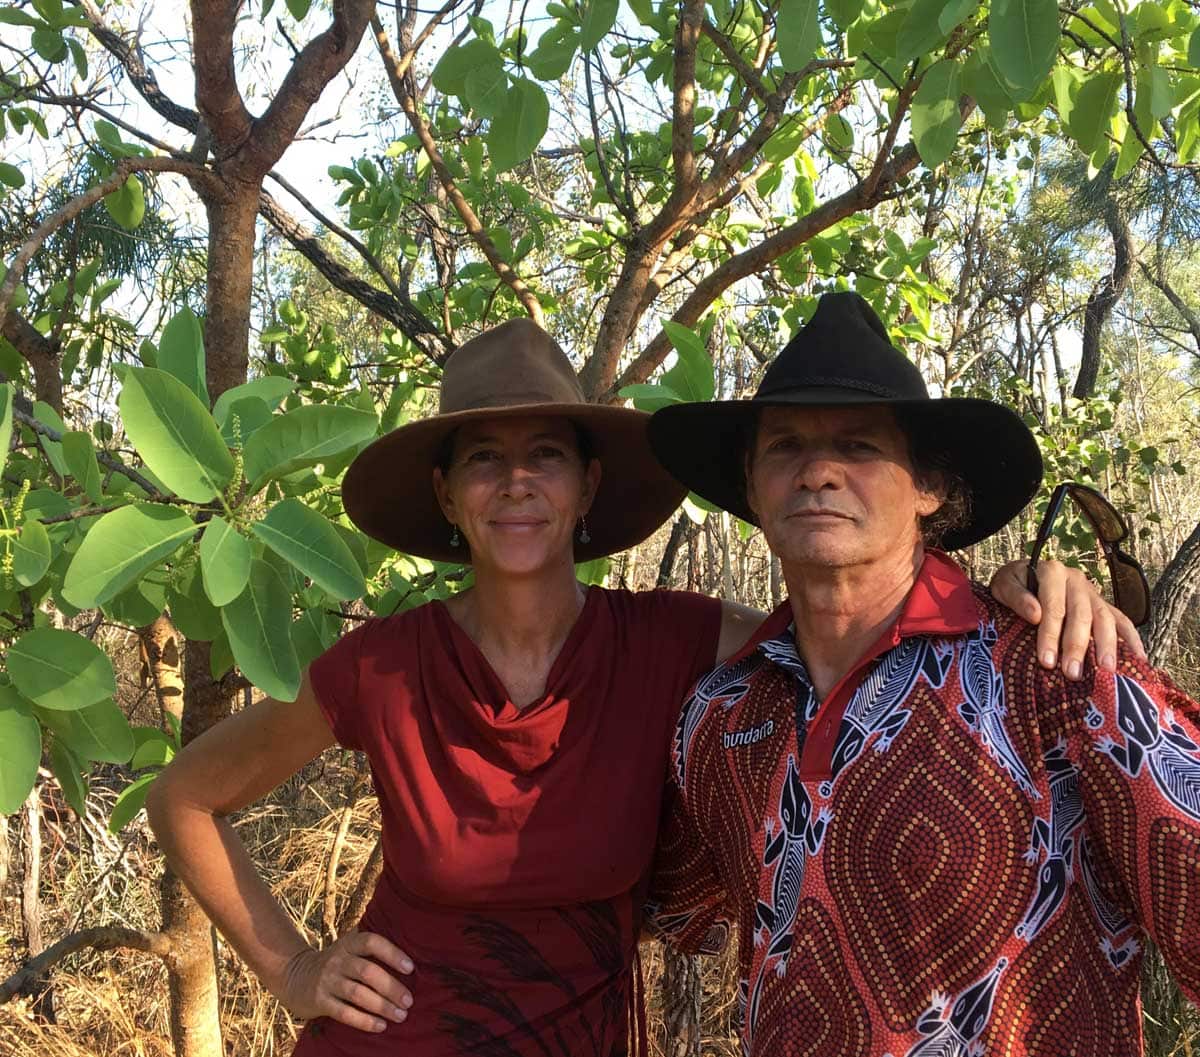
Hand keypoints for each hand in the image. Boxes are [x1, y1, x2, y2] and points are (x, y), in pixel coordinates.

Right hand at [281, 930, 414, 1032]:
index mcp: (348, 943)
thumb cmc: (335, 964)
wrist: (294, 975)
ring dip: (382, 1006)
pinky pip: (344, 1012)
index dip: (392, 954)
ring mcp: (327, 980)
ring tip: (400, 1015)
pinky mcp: (319, 1001)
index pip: (372, 942)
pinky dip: (364, 1021)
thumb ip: (370, 952)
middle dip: (391, 988)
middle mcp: (338, 959)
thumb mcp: (348, 949)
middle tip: (409, 1001)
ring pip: (358, 994)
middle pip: (368, 972)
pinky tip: (380, 1026)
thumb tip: (410, 963)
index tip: (411, 968)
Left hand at [989, 558, 1145, 678]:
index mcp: (1052, 572)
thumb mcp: (1003, 585)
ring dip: (1106, 646)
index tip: (1047, 661)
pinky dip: (1132, 640)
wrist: (1022, 575)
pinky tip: (1138, 661)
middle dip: (1078, 645)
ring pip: (1105, 618)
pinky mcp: (1104, 605)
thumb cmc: (1012, 585)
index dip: (1051, 634)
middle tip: (1073, 673)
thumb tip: (1035, 614)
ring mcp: (1093, 593)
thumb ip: (1016, 597)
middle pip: (1082, 614)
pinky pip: (1122, 621)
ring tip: (1105, 672)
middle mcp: (1076, 580)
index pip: (1054, 606)